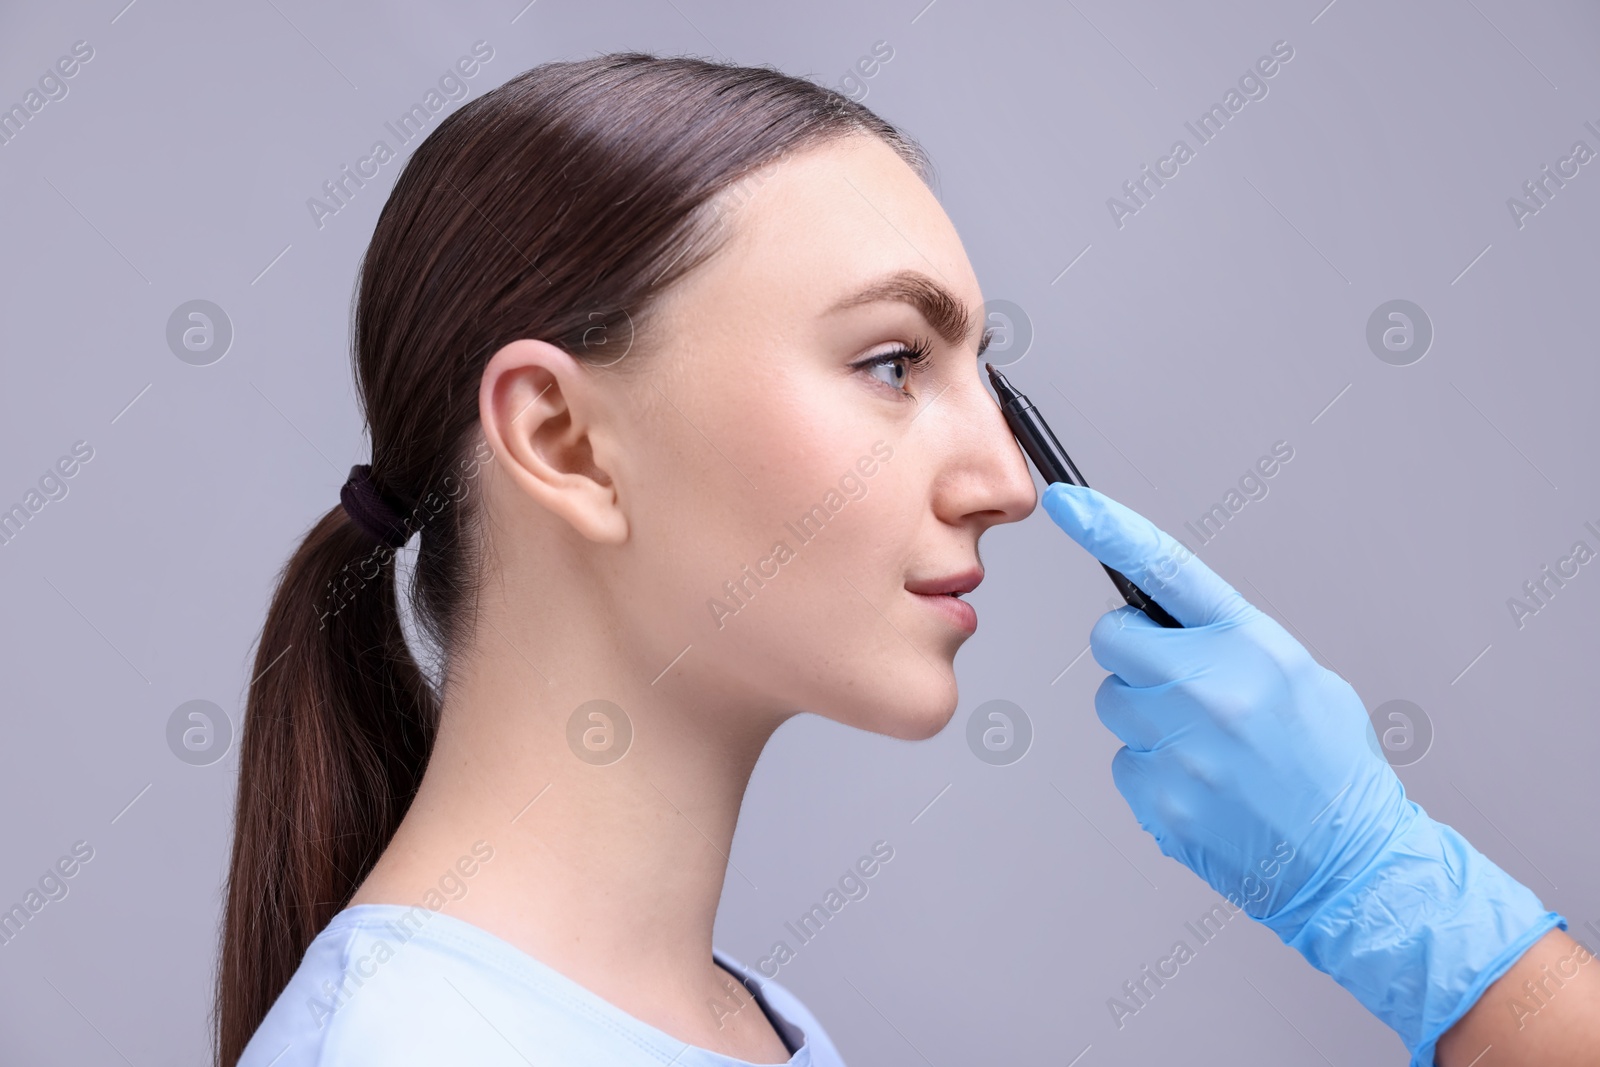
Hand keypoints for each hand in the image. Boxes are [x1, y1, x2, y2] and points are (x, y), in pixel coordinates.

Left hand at [1042, 482, 1562, 1066]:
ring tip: (1208, 746)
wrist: (1350, 862)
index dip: (1109, 529)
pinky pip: (1125, 763)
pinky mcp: (1159, 798)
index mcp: (1250, 644)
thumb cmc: (1327, 763)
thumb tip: (1167, 628)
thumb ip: (1228, 643)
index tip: (1066, 502)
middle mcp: (1209, 689)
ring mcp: (1180, 747)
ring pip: (1114, 704)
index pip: (1166, 569)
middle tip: (1178, 680)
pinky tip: (1204, 787)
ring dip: (1145, 717)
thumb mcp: (1297, 675)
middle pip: (1111, 641)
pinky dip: (1155, 772)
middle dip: (1133, 653)